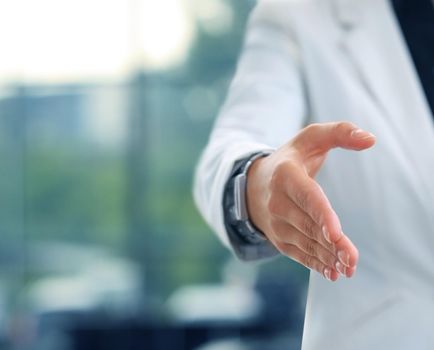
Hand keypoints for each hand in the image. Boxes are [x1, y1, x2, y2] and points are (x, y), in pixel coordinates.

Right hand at [246, 122, 375, 280]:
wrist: (254, 184)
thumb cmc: (291, 160)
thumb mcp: (310, 138)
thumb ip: (340, 132)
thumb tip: (371, 139)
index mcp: (285, 174)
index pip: (306, 197)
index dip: (321, 215)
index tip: (335, 233)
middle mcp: (277, 201)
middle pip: (308, 225)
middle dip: (331, 244)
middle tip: (352, 259)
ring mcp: (275, 222)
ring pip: (305, 243)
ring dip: (327, 257)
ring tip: (348, 267)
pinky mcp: (278, 238)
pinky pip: (298, 254)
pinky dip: (315, 264)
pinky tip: (332, 272)